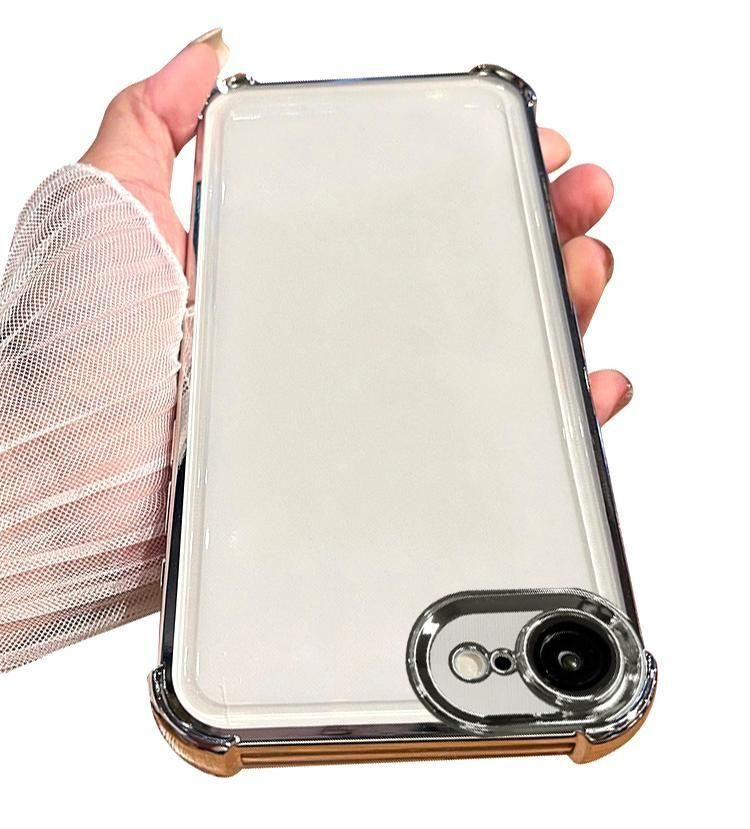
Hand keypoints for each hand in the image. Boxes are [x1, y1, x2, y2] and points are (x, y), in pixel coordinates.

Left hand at [81, 31, 629, 422]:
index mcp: (294, 262)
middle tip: (581, 204)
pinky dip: (544, 411)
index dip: (473, 173)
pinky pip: (479, 435)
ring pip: (485, 346)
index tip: (527, 146)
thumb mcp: (108, 208)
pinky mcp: (372, 462)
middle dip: (540, 227)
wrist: (73, 488)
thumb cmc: (79, 356)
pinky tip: (587, 385)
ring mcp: (359, 395)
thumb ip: (153, 125)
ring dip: (557, 303)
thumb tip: (209, 53)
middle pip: (462, 270)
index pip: (407, 206)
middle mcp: (334, 326)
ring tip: (587, 271)